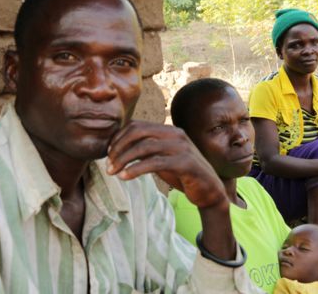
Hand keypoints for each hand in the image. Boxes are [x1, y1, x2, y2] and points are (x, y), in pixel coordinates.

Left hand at [106, 121, 226, 208]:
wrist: (209, 191)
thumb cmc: (183, 175)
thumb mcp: (163, 159)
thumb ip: (147, 152)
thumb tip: (119, 150)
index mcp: (169, 130)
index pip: (137, 125)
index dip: (119, 137)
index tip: (108, 153)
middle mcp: (176, 134)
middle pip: (138, 132)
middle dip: (118, 147)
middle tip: (108, 164)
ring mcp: (182, 147)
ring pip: (145, 147)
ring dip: (124, 159)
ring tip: (113, 172)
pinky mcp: (185, 163)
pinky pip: (155, 162)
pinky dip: (136, 169)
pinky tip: (125, 177)